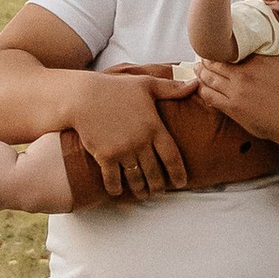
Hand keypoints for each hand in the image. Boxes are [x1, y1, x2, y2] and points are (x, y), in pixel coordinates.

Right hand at [64, 74, 187, 200]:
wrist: (83, 96)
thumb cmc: (116, 88)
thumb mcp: (146, 84)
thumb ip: (172, 88)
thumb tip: (195, 83)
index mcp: (154, 126)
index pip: (172, 157)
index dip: (178, 174)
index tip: (181, 183)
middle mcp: (140, 142)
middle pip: (155, 173)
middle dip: (158, 186)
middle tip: (159, 191)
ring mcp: (122, 151)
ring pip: (136, 179)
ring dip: (140, 190)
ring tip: (143, 194)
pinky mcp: (104, 156)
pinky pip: (113, 180)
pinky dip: (116, 188)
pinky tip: (118, 191)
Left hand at [188, 41, 278, 147]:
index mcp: (256, 62)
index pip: (228, 48)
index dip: (219, 44)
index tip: (216, 41)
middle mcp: (242, 77)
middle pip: (213, 63)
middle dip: (206, 57)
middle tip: (204, 53)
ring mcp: (235, 95)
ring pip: (208, 79)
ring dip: (201, 72)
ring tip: (199, 67)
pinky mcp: (233, 110)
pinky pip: (209, 97)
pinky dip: (203, 90)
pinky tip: (203, 86)